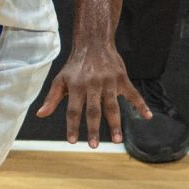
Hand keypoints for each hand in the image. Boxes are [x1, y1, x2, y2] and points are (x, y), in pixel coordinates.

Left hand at [34, 42, 149, 147]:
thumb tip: (40, 115)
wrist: (94, 43)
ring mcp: (109, 82)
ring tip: (117, 140)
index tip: (72, 142)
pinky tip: (147, 116)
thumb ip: (52, 98)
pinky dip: (141, 105)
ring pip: (112, 106)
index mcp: (76, 86)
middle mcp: (92, 85)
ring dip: (115, 124)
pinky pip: (133, 94)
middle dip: (93, 129)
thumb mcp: (60, 79)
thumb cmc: (75, 65)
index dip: (72, 126)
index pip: (73, 110)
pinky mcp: (122, 79)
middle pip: (93, 110)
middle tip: (94, 146)